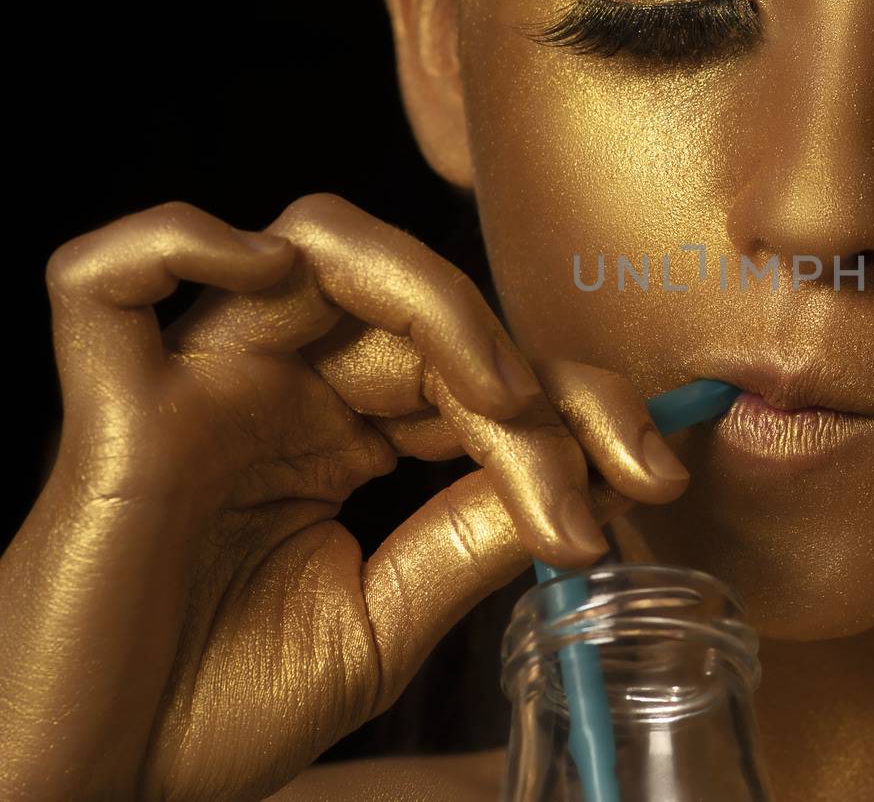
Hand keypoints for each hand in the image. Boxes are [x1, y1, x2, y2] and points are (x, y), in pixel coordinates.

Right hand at [0, 193, 690, 801]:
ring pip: (310, 250)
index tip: (654, 475)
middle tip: (592, 465)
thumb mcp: (390, 620)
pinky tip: (273, 279)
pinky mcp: (107, 415)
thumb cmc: (223, 712)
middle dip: (525, 366)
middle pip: (418, 300)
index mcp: (341, 433)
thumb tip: (587, 479)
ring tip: (491, 395)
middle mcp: (277, 389)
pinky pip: (107, 280)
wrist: (99, 792)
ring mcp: (196, 388)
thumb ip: (473, 535)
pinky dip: (180, 246)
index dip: (576, 404)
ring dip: (426, 295)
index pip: (477, 365)